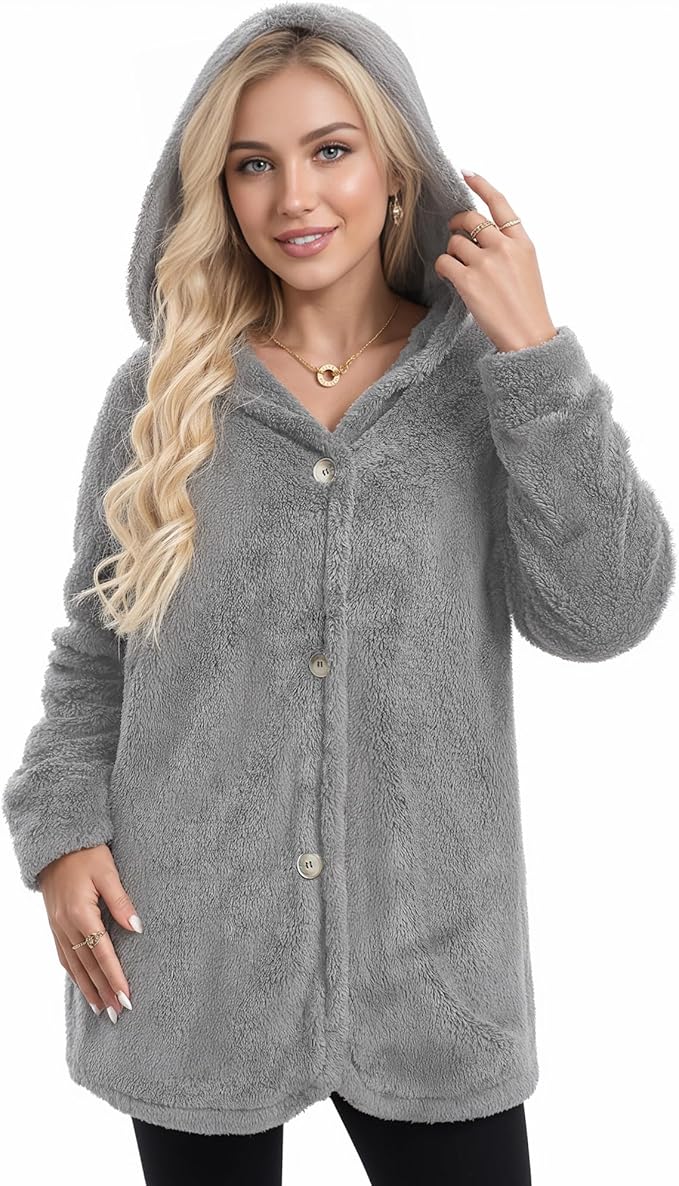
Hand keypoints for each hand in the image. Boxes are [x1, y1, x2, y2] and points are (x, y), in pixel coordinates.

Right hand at [38, 844, 141, 1021]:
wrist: (56, 846)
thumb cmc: (87, 854)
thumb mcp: (108, 872)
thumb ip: (121, 901)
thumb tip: (137, 928)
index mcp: (81, 913)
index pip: (102, 953)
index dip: (115, 977)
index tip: (128, 997)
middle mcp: (66, 925)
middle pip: (88, 966)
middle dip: (104, 991)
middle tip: (118, 1014)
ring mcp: (58, 927)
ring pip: (74, 966)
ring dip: (88, 989)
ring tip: (101, 1009)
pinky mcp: (55, 925)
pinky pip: (64, 956)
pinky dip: (74, 975)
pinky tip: (83, 986)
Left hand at [434, 170, 557, 352]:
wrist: (527, 336)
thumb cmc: (527, 307)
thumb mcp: (528, 268)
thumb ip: (509, 247)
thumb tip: (481, 234)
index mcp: (522, 242)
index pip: (500, 204)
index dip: (481, 185)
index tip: (466, 174)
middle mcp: (504, 247)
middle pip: (470, 219)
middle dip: (457, 223)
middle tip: (454, 232)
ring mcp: (486, 263)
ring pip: (454, 242)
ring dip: (452, 253)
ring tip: (459, 269)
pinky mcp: (469, 281)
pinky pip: (444, 262)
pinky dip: (441, 267)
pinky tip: (448, 276)